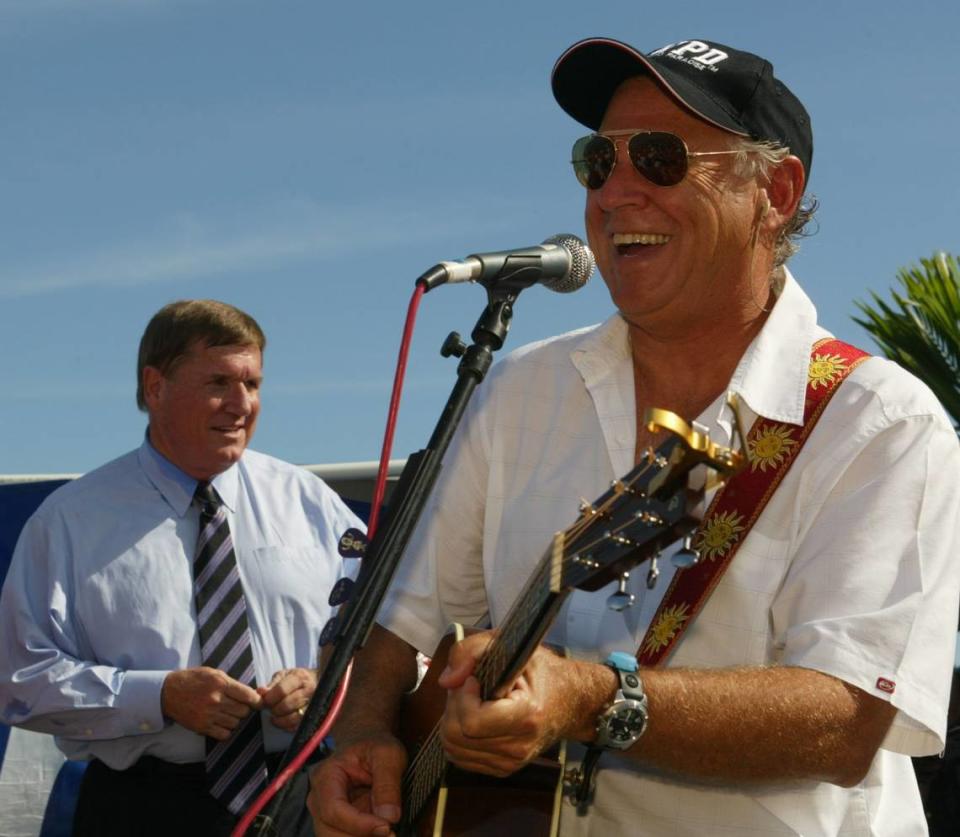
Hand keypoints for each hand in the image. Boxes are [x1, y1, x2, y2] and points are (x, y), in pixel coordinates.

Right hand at [161, 666, 262, 739]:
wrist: (168, 692)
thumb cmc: (193, 680)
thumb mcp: (213, 673)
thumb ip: (231, 682)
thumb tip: (250, 693)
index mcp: (220, 684)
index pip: (248, 695)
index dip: (257, 700)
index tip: (258, 702)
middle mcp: (215, 700)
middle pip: (243, 711)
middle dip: (244, 709)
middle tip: (238, 706)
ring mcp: (208, 715)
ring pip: (235, 723)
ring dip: (234, 719)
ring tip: (227, 713)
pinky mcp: (201, 727)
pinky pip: (224, 734)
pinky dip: (226, 730)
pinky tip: (221, 722)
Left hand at [257, 667, 317, 731]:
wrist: (317, 681)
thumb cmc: (297, 679)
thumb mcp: (284, 675)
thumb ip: (272, 684)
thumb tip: (260, 692)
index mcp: (300, 677)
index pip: (281, 690)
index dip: (270, 698)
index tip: (265, 701)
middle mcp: (309, 690)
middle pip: (287, 704)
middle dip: (275, 709)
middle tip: (270, 709)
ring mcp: (314, 703)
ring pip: (294, 717)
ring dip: (280, 720)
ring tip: (275, 717)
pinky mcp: (314, 715)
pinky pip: (299, 726)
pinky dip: (288, 726)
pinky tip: (284, 722)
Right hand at [307, 734, 406, 835]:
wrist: (366, 742)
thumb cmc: (374, 744)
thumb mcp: (388, 754)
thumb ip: (388, 783)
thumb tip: (389, 816)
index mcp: (326, 776)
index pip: (334, 809)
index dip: (359, 824)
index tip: (387, 827)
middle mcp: (318, 798)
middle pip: (329, 831)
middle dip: (360, 835)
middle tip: (390, 832)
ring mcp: (324, 813)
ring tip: (387, 830)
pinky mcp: (335, 823)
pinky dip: (363, 836)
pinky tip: (380, 829)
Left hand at [437, 632, 609, 776]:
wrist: (569, 701)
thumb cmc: (540, 671)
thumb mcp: (508, 644)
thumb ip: (470, 651)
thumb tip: (446, 681)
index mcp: (526, 716)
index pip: (471, 722)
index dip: (463, 696)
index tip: (474, 679)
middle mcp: (519, 746)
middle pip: (456, 735)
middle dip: (455, 705)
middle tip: (470, 686)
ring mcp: (511, 762)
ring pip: (454, 748)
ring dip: (454, 719)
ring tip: (473, 700)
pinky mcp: (503, 769)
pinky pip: (461, 758)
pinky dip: (459, 736)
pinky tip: (475, 717)